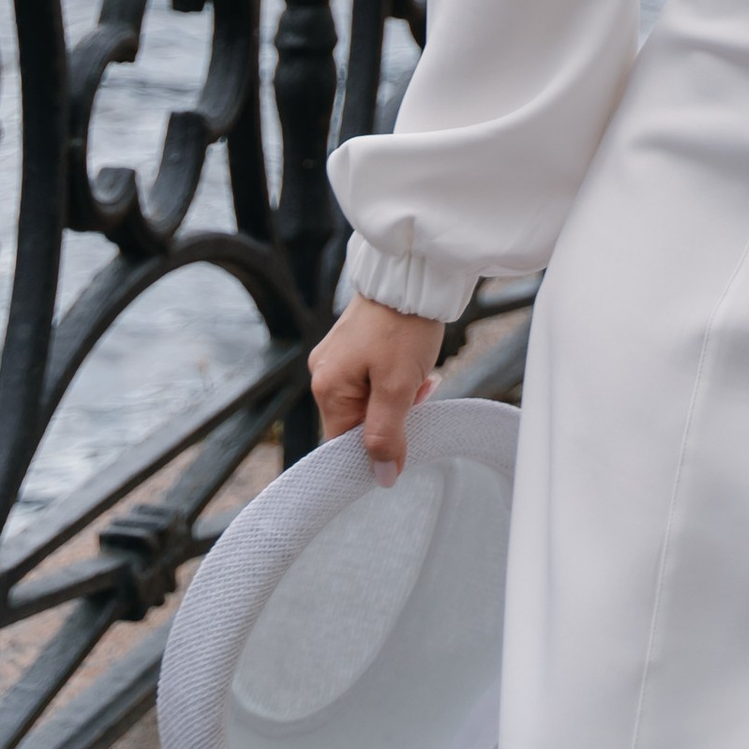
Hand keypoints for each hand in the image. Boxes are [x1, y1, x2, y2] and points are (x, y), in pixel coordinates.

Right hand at [309, 291, 444, 482]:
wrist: (412, 270)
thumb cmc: (403, 326)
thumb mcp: (398, 387)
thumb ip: (386, 435)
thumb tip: (381, 478)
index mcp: (326, 387)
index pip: (342, 444)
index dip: (373, 451)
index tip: (402, 446)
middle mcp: (324, 372)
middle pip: (357, 421)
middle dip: (392, 419)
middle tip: (420, 397)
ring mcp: (337, 356)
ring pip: (369, 399)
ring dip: (398, 398)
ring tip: (423, 378)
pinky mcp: (354, 342)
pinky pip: (372, 377)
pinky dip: (395, 379)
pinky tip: (417, 367)